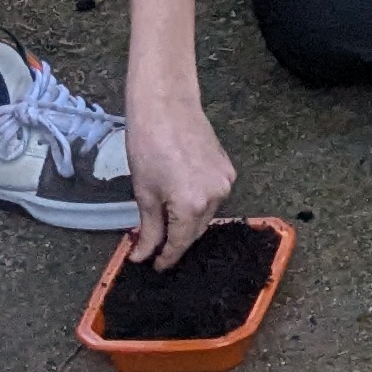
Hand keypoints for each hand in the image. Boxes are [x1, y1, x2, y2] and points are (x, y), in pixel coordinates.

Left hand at [124, 85, 234, 267]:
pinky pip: (213, 196)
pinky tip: (181, 198)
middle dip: (176, 240)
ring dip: (187, 222)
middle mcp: (216, 197)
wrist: (166, 106)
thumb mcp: (144, 191)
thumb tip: (143, 254)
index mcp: (192, 205)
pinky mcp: (227, 169)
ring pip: (206, 214)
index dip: (166, 257)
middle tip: (155, 246)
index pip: (180, 242)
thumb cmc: (148, 144)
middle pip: (196, 231)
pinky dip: (198, 203)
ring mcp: (225, 182)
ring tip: (165, 220)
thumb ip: (148, 228)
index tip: (154, 266)